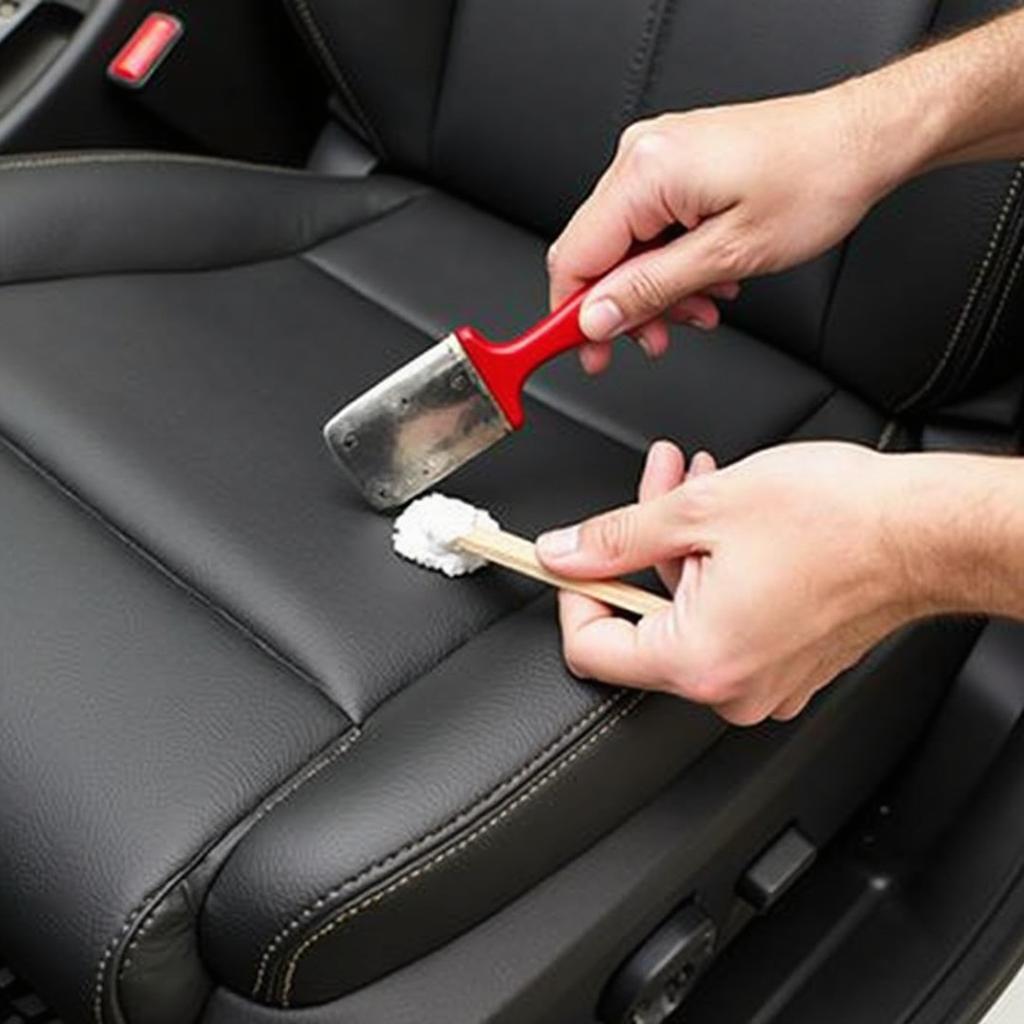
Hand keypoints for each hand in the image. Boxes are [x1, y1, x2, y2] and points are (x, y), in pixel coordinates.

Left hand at [536, 440, 929, 724]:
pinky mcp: (788, 663)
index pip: (589, 648)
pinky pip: (725, 618)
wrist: (926, 530)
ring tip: (697, 482)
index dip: (573, 592)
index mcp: (697, 660)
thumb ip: (616, 537)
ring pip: (686, 610)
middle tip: (655, 483)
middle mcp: (729, 686)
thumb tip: (565, 553)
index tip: (576, 554)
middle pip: (643, 618)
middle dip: (640, 543)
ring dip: (682, 543)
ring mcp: (763, 680)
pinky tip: (728, 517)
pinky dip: (716, 569)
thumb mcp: (701, 510)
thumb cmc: (838, 520)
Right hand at [548, 88, 894, 372]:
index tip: (577, 352)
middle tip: (653, 342)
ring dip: (655, 290)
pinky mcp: (676, 163)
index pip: (575, 258)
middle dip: (624, 307)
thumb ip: (650, 291)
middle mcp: (642, 156)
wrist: (860, 141)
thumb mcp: (727, 255)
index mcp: (646, 172)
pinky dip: (671, 263)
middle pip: (596, 254)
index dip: (569, 316)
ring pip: (626, 247)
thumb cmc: (814, 181)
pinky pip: (650, 226)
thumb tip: (596, 319)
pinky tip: (705, 280)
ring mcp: (658, 156)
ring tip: (699, 309)